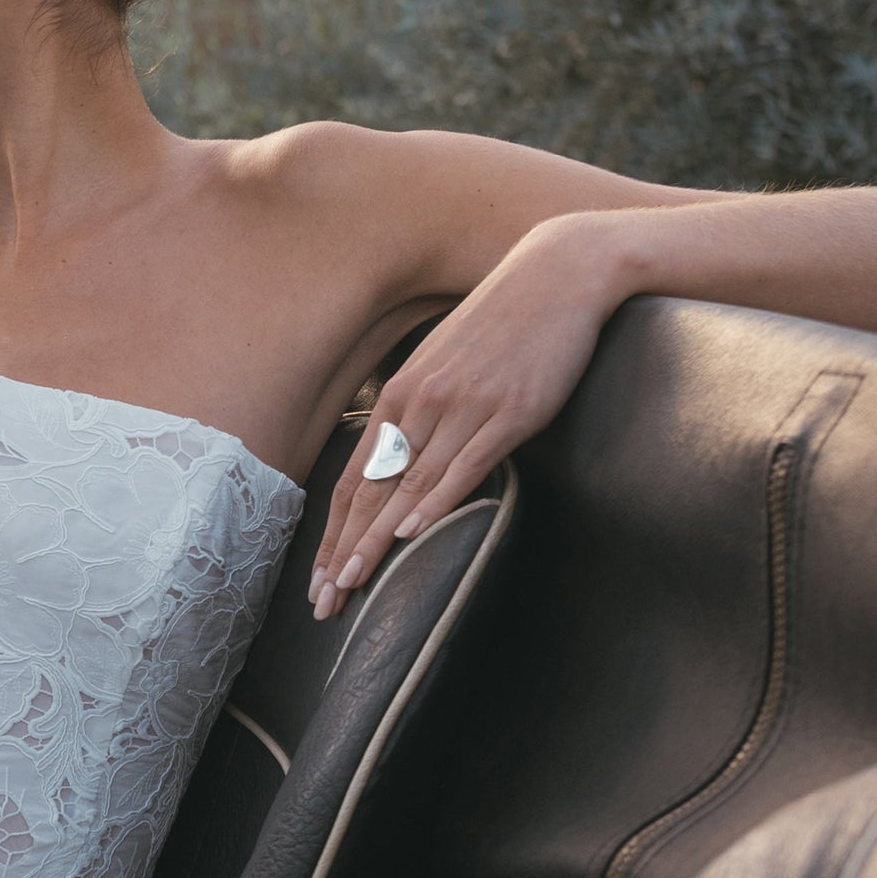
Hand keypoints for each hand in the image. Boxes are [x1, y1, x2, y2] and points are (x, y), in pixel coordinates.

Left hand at [310, 213, 624, 619]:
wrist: (558, 274)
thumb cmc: (504, 323)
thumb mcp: (448, 364)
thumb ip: (423, 410)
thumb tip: (404, 457)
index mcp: (402, 396)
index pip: (355, 478)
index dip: (334, 534)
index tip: (319, 579)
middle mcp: (422, 404)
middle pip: (371, 490)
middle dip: (344, 552)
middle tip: (323, 603)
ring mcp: (464, 407)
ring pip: (409, 485)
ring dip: (377, 541)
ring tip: (354, 586)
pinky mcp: (509, 411)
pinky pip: (465, 464)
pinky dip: (436, 501)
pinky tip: (414, 533)